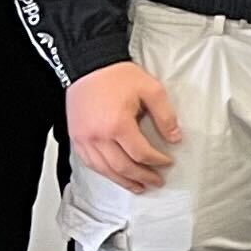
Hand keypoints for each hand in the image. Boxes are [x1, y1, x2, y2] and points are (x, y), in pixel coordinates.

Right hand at [66, 62, 182, 190]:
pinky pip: (90, 163)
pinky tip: (114, 175)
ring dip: (123, 181)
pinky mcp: (76, 137)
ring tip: (138, 186)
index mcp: (118, 124)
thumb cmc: (117, 75)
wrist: (89, 65)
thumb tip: (174, 138)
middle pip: (122, 167)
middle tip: (156, 182)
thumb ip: (165, 116)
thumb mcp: (151, 89)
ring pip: (104, 170)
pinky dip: (104, 172)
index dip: (157, 161)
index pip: (141, 153)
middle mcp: (98, 136)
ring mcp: (84, 138)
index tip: (168, 162)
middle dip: (142, 177)